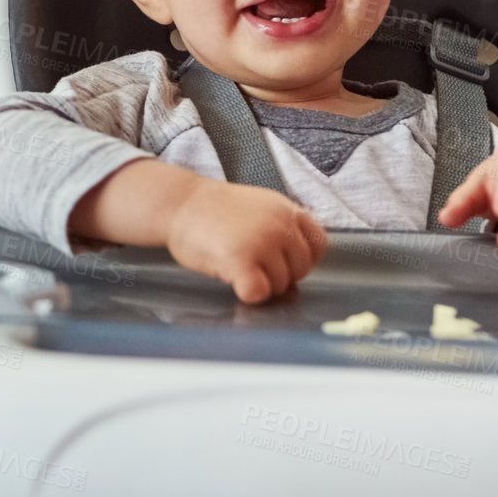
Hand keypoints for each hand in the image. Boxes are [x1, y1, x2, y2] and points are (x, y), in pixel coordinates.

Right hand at [166, 179, 329, 303]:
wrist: (178, 203)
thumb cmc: (213, 210)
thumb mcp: (260, 206)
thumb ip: (282, 227)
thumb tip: (298, 263)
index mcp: (286, 210)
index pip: (319, 245)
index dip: (301, 259)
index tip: (281, 261)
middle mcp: (279, 225)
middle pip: (300, 270)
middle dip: (279, 275)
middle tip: (252, 265)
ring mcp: (261, 242)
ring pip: (279, 285)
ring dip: (260, 284)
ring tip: (235, 265)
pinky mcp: (240, 260)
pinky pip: (258, 292)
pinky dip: (248, 293)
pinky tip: (233, 280)